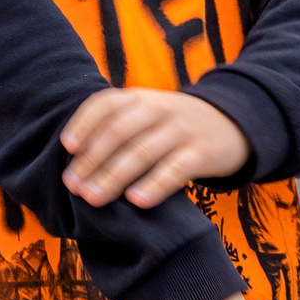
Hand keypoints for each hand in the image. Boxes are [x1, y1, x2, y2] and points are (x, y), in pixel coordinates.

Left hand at [61, 88, 249, 208]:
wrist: (231, 123)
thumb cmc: (173, 126)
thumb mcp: (147, 114)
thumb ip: (117, 126)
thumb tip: (75, 163)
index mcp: (139, 98)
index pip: (105, 104)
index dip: (84, 124)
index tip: (68, 148)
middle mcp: (159, 109)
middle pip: (119, 131)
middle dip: (93, 160)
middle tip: (74, 186)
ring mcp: (181, 130)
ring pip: (142, 152)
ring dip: (114, 177)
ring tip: (94, 198)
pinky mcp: (202, 153)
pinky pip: (175, 169)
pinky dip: (154, 185)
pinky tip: (135, 201)